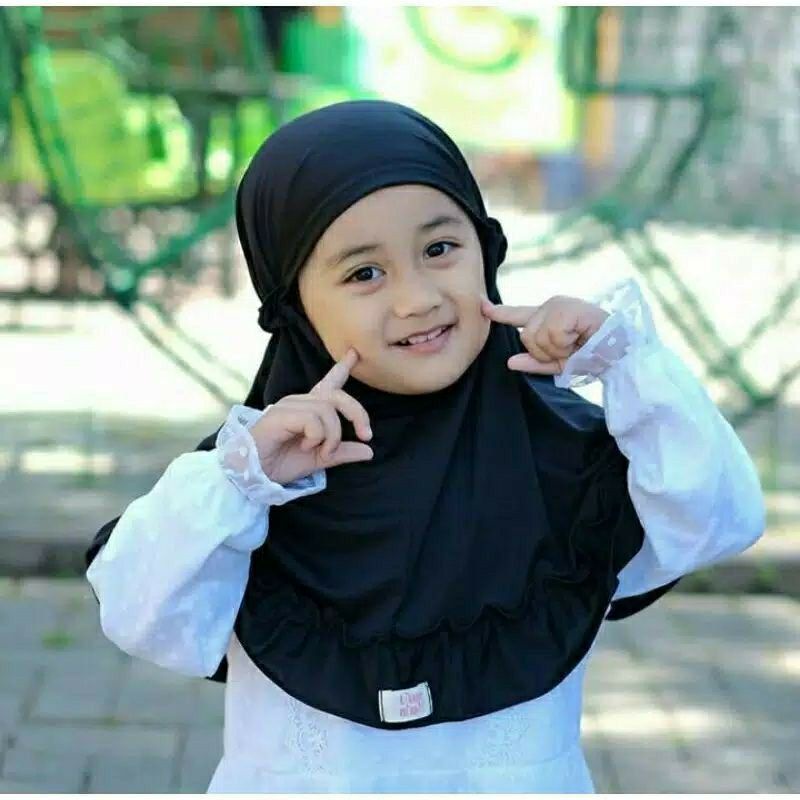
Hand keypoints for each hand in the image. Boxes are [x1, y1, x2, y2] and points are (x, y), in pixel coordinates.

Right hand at [249, 348, 373, 484]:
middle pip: (337, 395)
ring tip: (322, 453)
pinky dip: (317, 437)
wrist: (255, 475)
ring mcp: (289, 406)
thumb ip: (342, 452)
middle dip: (357, 413)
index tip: (354, 353)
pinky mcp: (280, 414)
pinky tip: (304, 448)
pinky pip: (312, 419)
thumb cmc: (280, 464)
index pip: (329, 384)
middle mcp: (300, 402)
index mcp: (309, 410)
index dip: (342, 368)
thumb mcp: (319, 459)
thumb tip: (369, 451)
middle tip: (366, 435)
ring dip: (332, 436)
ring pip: (327, 410)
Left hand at [481, 294, 608, 374]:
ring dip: (558, 350)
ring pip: (536, 337)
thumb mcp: (559, 364)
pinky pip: (551, 335)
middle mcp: (551, 306)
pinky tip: (581, 338)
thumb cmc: (594, 357)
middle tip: (572, 350)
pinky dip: (565, 344)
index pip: (518, 314)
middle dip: (547, 352)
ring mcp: (560, 304)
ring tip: (578, 344)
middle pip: (526, 337)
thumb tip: (510, 362)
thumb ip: (534, 362)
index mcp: (548, 317)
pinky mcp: (568, 308)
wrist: (621, 354)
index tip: (481, 307)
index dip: (499, 312)